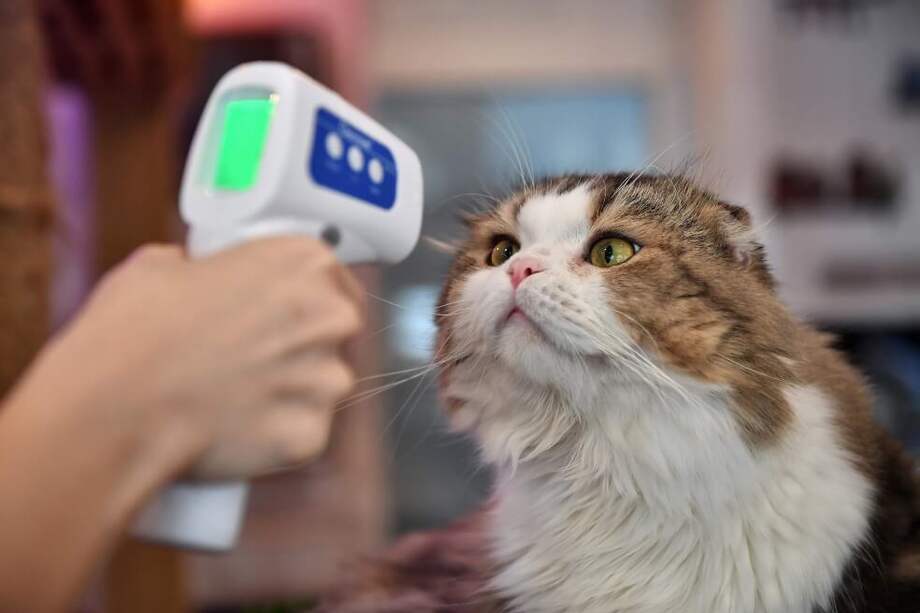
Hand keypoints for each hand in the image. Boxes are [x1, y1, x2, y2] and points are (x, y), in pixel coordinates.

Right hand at [17, 237, 364, 480]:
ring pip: (322, 387)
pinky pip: (303, 434)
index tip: (280, 314)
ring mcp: (327, 381)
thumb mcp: (162, 266)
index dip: (303, 300)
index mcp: (305, 263)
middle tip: (251, 358)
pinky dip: (276, 436)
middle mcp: (331, 318)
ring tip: (236, 397)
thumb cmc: (135, 332)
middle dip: (301, 346)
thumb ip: (203, 267)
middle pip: (334, 333)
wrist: (116, 408)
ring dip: (291, 392)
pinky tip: (236, 430)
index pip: (330, 280)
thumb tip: (194, 274)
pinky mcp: (312, 435)